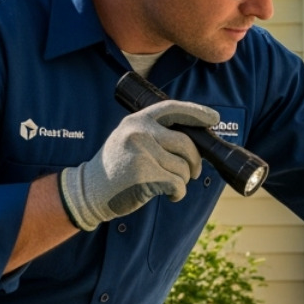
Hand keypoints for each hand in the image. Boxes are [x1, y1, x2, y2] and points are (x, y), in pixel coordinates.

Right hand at [59, 99, 219, 231]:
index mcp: (138, 120)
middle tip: (193, 172)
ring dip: (182, 181)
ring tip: (169, 186)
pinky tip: (168, 195)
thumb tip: (193, 138)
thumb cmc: (116, 168)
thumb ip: (154, 133)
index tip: (213, 118)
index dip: (197, 113)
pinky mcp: (144, 174)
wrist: (90, 190)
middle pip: (186, 143)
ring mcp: (142, 152)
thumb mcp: (128, 138)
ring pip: (183, 167)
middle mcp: (140, 131)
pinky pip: (177, 184)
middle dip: (195, 161)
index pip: (173, 109)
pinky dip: (178, 193)